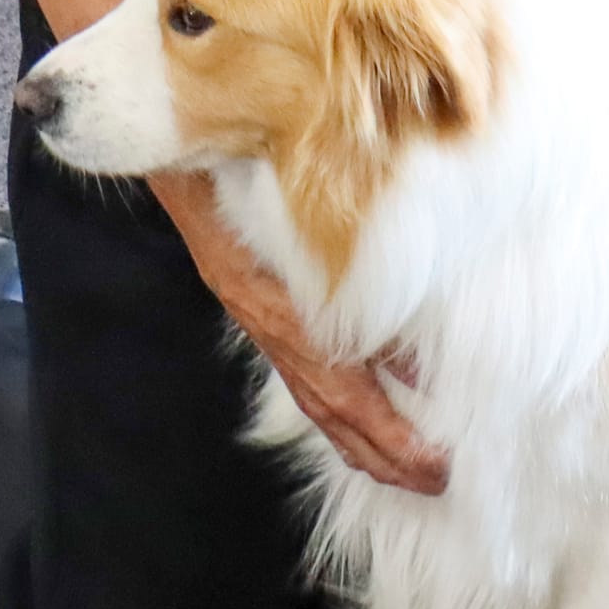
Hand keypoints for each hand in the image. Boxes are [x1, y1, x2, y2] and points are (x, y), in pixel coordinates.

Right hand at [155, 175, 448, 495]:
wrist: (172, 128)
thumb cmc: (235, 154)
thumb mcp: (288, 203)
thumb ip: (345, 261)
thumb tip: (405, 328)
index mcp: (270, 301)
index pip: (336, 389)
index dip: (385, 431)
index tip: (432, 458)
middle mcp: (262, 314)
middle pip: (327, 408)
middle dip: (383, 452)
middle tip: (437, 480)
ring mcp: (255, 308)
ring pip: (312, 393)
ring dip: (363, 435)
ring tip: (409, 465)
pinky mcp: (255, 295)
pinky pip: (301, 364)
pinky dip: (340, 394)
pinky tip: (368, 403)